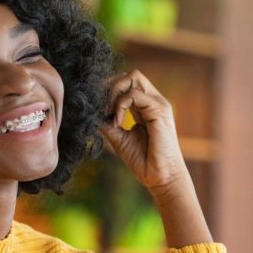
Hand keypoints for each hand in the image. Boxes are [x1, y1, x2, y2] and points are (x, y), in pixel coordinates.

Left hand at [101, 70, 188, 199]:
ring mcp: (158, 104)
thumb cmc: (143, 161)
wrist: (161, 178)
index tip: (98, 108)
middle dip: (110, 86)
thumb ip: (107, 122)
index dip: (109, 89)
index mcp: (145, 107)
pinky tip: (117, 121)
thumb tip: (91, 110)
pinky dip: (120, 104)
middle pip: (130, 75)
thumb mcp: (119, 138)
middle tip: (101, 108)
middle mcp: (153, 102)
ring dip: (113, 92)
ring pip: (132, 77)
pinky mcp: (159, 111)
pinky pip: (134, 94)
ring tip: (108, 114)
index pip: (127, 83)